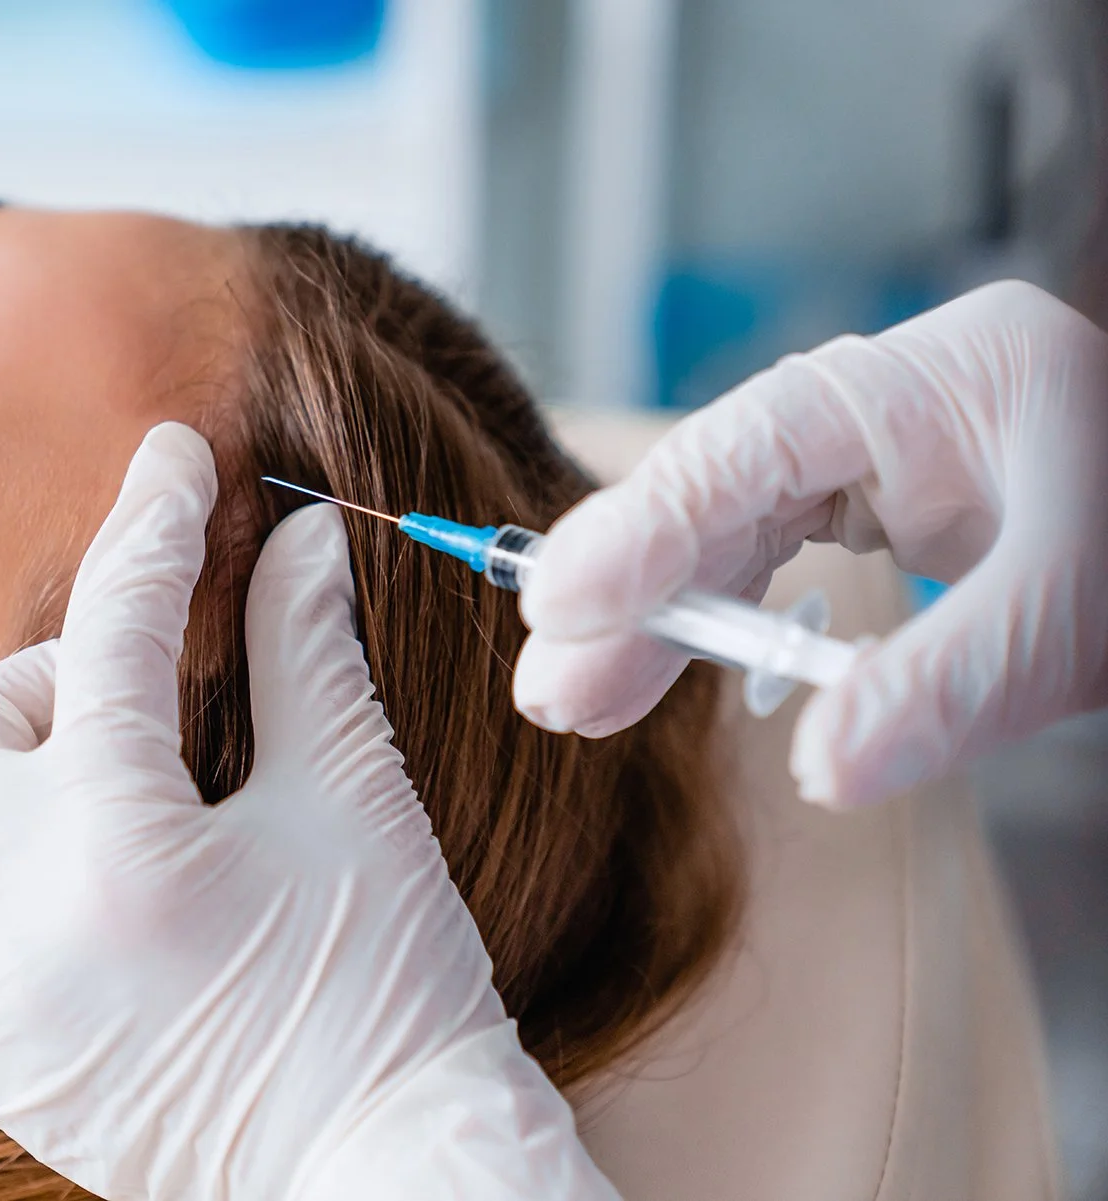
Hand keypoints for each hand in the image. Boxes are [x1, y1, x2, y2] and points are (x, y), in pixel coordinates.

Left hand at [0, 423, 615, 1200]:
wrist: (384, 1169)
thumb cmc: (392, 991)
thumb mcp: (356, 806)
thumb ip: (304, 656)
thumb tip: (295, 538)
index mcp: (123, 844)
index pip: (120, 634)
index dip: (156, 523)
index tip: (175, 457)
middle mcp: (24, 922)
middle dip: (55, 681)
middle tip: (148, 703)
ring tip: (90, 804)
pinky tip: (53, 904)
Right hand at [515, 280, 1107, 806]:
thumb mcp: (1077, 609)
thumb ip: (945, 682)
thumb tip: (823, 773)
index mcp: (939, 379)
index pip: (757, 442)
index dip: (650, 523)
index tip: (569, 605)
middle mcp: (891, 405)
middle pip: (721, 487)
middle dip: (632, 587)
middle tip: (554, 687)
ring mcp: (885, 454)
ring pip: (734, 525)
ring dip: (656, 613)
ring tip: (579, 697)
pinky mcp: (887, 506)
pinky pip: (776, 554)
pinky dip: (719, 615)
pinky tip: (663, 663)